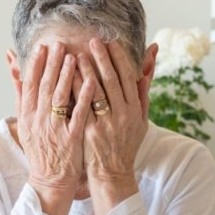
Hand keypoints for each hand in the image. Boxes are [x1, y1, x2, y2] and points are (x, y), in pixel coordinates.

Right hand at [16, 42, 95, 214]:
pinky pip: (78, 114)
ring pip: (60, 97)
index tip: (42, 47)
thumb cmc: (40, 149)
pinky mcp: (71, 138)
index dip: (35, 65)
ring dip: (66, 75)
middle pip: (45, 87)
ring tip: (73, 56)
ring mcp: (54, 129)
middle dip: (51, 64)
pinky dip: (83, 96)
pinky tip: (90, 81)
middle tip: (59, 44)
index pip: (30, 85)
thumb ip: (21, 96)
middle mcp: (38, 120)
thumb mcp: (25, 123)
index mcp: (27, 115)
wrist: (50, 179)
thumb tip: (14, 70)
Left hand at [73, 39, 146, 214]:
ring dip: (86, 71)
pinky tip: (67, 77)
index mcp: (135, 110)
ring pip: (95, 92)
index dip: (119, 59)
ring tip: (77, 54)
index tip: (111, 42)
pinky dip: (74, 90)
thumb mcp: (141, 121)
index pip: (127, 78)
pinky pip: (81, 107)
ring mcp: (105, 124)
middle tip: (93, 40)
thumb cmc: (126, 145)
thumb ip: (142, 94)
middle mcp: (122, 115)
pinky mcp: (89, 132)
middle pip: (112, 81)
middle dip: (102, 58)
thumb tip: (147, 68)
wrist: (113, 173)